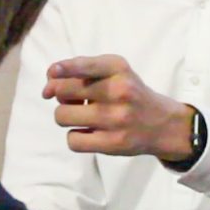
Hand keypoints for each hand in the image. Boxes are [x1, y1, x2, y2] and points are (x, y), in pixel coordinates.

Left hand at [43, 55, 194, 159]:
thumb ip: (80, 69)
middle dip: (61, 95)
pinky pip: (72, 140)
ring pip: (62, 116)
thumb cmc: (128, 94)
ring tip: (83, 115)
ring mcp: (116, 118)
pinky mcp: (113, 143)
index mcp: (119, 68)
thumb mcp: (115, 71)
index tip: (53, 72)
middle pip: (63, 91)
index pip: (86, 66)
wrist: (162, 124)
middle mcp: (120, 91)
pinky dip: (75, 137)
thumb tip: (47, 88)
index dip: (65, 68)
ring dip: (66, 116)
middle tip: (76, 99)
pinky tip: (90, 132)